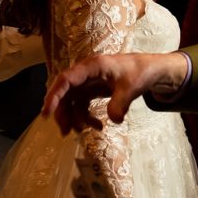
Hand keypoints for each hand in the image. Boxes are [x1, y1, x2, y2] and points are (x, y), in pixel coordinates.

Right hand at [41, 53, 186, 133]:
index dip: (54, 95)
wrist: (150, 70)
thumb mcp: (132, 87)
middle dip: (63, 113)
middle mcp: (86, 73)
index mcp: (93, 66)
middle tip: (65, 131)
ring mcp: (88, 82)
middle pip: (66, 93)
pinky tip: (98, 127)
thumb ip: (121, 103)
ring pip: (72, 102)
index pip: (66, 80)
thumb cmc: (140, 72)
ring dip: (74, 118)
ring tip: (84, 131)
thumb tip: (114, 120)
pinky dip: (86, 118)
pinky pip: (82, 106)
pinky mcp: (93, 91)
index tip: (46, 113)